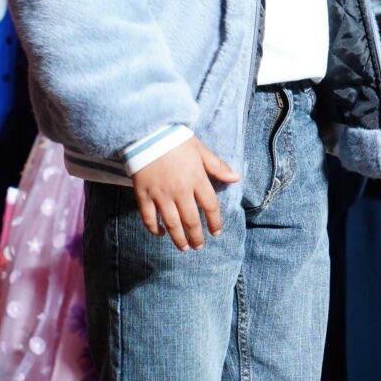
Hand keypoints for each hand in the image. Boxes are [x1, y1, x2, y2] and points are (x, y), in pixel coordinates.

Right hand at [132, 137, 239, 251]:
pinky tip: (161, 234)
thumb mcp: (201, 150)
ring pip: (172, 223)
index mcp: (196, 178)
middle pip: (191, 220)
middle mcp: (180, 190)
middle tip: (199, 246)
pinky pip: (149, 218)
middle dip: (197, 237)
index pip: (210, 206)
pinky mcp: (143, 195)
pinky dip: (155, 229)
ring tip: (184, 248)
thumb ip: (218, 166)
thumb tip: (236, 178)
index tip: (216, 232)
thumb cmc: (176, 140)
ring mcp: (161, 194)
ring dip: (179, 238)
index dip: (215, 222)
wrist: (148, 132)